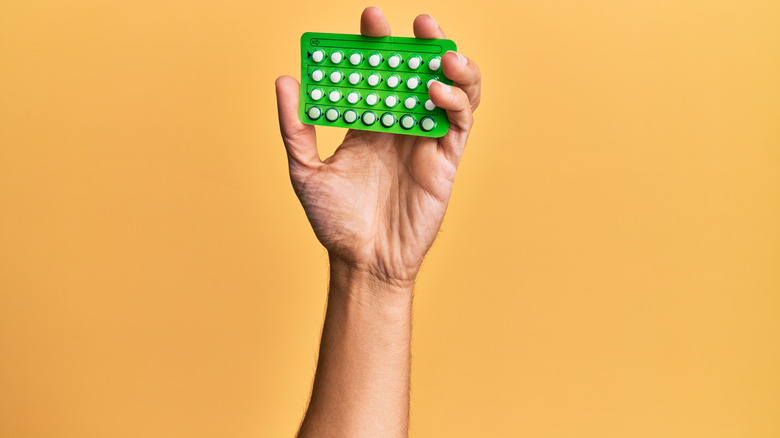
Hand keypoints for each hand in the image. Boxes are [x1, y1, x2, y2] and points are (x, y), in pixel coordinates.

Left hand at [275, 7, 480, 286]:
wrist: (363, 261)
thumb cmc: (334, 221)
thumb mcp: (305, 172)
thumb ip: (296, 128)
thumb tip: (284, 80)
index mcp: (368, 123)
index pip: (377, 73)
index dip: (378, 44)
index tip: (372, 19)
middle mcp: (399, 126)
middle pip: (418, 73)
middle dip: (421, 44)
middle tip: (418, 23)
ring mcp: (425, 141)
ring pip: (450, 91)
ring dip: (452, 65)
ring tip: (441, 50)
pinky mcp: (445, 160)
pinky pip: (458, 123)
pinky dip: (455, 101)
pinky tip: (436, 91)